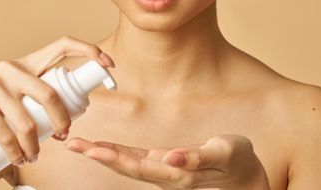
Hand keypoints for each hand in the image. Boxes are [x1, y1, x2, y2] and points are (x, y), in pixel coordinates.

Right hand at [0, 35, 114, 166]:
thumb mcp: (12, 91)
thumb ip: (35, 92)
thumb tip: (72, 109)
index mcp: (26, 62)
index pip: (62, 45)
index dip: (89, 51)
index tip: (109, 66)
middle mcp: (11, 68)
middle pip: (51, 93)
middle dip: (63, 119)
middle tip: (63, 137)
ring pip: (28, 120)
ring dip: (35, 146)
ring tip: (34, 156)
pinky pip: (5, 133)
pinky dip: (15, 152)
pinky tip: (19, 160)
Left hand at [65, 134, 269, 189]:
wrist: (247, 177)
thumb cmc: (238, 163)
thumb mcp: (224, 154)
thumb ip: (198, 157)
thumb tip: (172, 157)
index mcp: (177, 173)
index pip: (137, 166)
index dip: (112, 157)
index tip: (90, 148)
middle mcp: (165, 174)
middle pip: (125, 165)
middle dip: (97, 154)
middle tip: (72, 143)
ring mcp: (164, 170)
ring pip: (128, 163)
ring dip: (103, 154)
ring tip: (81, 145)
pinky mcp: (166, 163)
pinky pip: (137, 159)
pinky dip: (118, 153)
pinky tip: (104, 148)